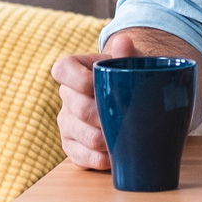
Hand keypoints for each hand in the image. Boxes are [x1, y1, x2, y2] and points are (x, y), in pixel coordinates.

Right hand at [50, 27, 201, 170]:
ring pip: (77, 133)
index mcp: (75, 70)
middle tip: (124, 118)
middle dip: (100, 115)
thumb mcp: (133, 62)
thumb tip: (123, 41)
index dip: (77, 79)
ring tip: (123, 138)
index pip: (62, 69)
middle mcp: (66, 96)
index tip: (97, 85)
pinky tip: (113, 157)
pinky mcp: (73, 146)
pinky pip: (79, 156)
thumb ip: (128, 52)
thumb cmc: (132, 77)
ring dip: (102, 139)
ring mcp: (67, 123)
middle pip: (75, 107)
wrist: (138, 100)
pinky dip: (97, 159)